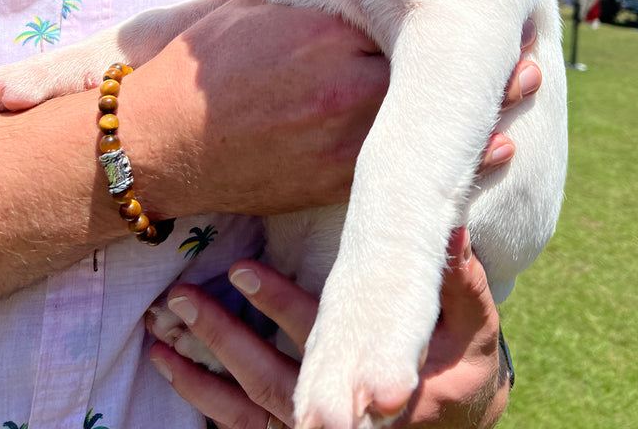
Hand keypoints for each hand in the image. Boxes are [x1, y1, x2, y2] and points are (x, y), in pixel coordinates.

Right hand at [140, 1, 538, 218]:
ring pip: (428, 120)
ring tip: (528, 84)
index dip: (440, 8)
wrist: (160, 145)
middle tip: (530, 41)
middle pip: (425, 66)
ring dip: (485, 106)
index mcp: (321, 31)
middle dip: (479, 57)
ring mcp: (342, 136)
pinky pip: (406, 172)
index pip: (397, 14)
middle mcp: (342, 82)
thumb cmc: (202, 70)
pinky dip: (456, 163)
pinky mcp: (336, 180)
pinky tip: (495, 151)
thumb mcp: (251, 8)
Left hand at [148, 227, 508, 428]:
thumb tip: (456, 228)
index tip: (244, 269)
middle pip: (272, 379)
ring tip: (162, 327)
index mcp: (387, 389)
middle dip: (225, 337)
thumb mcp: (475, 324)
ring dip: (202, 368)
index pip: (325, 344)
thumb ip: (463, 280)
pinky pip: (242, 425)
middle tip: (183, 297)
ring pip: (248, 407)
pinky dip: (203, 397)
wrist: (458, 419)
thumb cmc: (466, 363)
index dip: (282, 308)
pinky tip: (168, 363)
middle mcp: (345, 422)